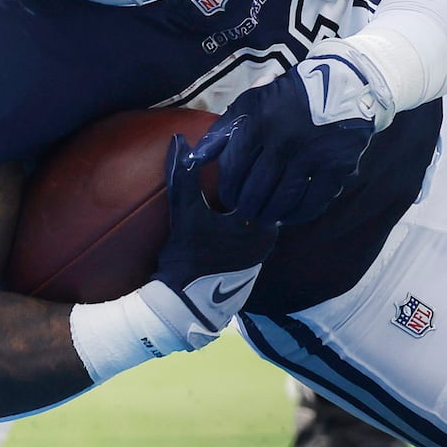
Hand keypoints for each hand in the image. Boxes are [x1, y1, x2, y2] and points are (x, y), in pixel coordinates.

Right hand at [152, 135, 280, 342]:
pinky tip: (223, 207)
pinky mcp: (249, 262)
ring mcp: (260, 253)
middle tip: (230, 161)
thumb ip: (183, 176)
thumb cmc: (187, 259)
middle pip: (261, 198)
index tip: (235, 149)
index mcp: (261, 224)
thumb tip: (178, 140)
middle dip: (247, 181)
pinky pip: (249, 230)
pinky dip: (239, 217)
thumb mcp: (184, 213)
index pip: (262, 182)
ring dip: (243, 199)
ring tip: (226, 179)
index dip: (247, 164)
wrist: (181, 306)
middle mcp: (268, 238)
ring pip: (256, 214)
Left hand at [195, 44, 392, 227]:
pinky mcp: (336, 165)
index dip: (228, 189)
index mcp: (258, 122)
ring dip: (270, 214)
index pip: (234, 168)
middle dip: (247, 207)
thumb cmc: (287, 97)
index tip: (229, 199)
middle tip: (247, 213)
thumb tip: (193, 159)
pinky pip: (313, 201)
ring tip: (265, 217)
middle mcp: (283, 140)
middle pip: (256, 189)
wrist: (341, 85)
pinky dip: (299, 214)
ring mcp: (311, 155)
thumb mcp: (250, 103)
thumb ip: (221, 132)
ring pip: (283, 199)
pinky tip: (291, 216)